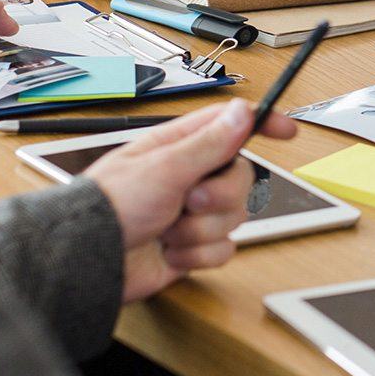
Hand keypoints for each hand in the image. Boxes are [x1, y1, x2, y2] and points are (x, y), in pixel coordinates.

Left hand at [85, 98, 297, 301]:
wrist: (88, 263)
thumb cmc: (109, 207)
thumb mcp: (164, 168)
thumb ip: (209, 143)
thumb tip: (242, 112)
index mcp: (181, 147)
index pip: (232, 125)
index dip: (262, 124)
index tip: (287, 131)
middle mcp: (189, 177)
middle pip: (242, 178)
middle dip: (220, 196)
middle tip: (191, 200)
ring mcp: (191, 213)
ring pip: (234, 217)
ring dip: (201, 229)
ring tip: (168, 230)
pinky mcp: (191, 246)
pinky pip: (222, 250)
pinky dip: (197, 255)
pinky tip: (169, 252)